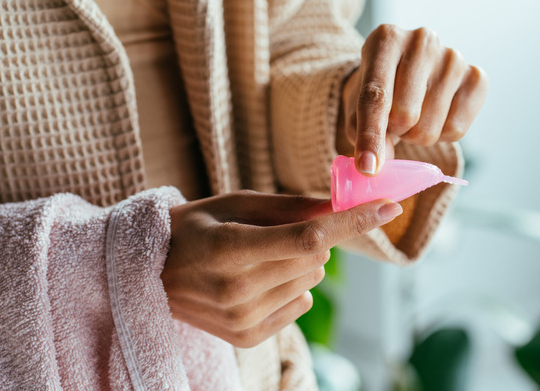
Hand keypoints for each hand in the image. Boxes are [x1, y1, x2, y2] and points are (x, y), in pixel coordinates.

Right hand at [161, 191, 402, 347]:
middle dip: (314, 239)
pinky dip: (292, 287)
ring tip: (258, 258)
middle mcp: (236, 290)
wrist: (149, 273)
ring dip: (301, 264)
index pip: (308, 238)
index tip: (390, 206)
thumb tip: (340, 205)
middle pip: (315, 259)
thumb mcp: (235, 203)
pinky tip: (257, 281)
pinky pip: (302, 303)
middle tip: (276, 232)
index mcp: (229, 249)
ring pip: (312, 281)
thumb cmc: (195, 228)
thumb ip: (290, 207)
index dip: (353, 222)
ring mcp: (241, 319)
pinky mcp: (247, 336)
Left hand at [340, 24, 487, 174]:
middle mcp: (422, 40)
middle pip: (405, 116)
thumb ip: (362, 132)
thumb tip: (379, 163)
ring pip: (429, 128)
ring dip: (416, 135)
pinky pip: (456, 130)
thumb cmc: (380, 90)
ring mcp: (453, 57)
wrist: (408, 72)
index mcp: (385, 39)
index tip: (368, 167)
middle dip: (395, 131)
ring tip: (416, 114)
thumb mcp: (358, 105)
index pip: (375, 95)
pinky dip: (441, 135)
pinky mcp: (477, 77)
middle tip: (394, 120)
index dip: (370, 136)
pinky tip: (436, 114)